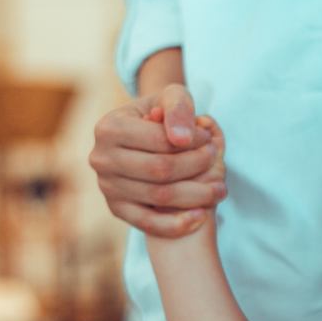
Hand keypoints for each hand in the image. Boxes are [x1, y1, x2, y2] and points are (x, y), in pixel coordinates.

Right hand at [89, 84, 226, 237]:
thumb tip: (182, 139)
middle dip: (197, 166)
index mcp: (108, 127)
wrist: (142, 134)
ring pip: (160, 196)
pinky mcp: (116, 209)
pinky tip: (201, 216)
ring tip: (220, 188)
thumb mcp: (171, 96)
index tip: (210, 139)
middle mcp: (101, 158)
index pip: (160, 141)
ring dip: (198, 195)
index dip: (193, 142)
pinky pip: (149, 223)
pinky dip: (178, 224)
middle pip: (161, 170)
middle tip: (218, 161)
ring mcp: (106, 186)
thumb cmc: (161, 112)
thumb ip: (179, 108)